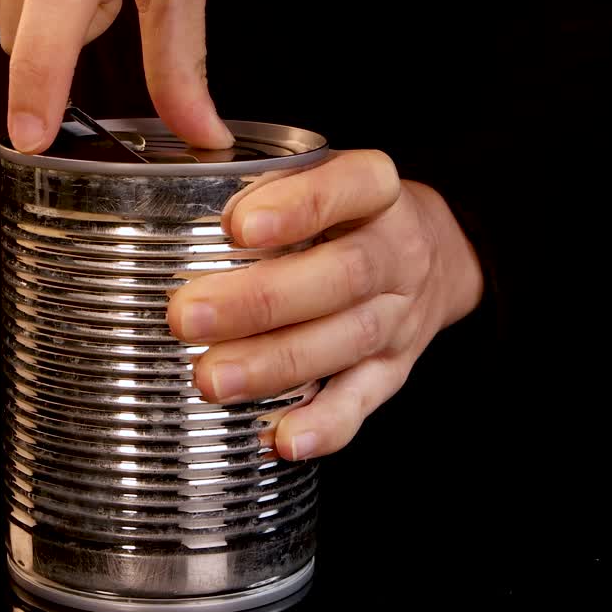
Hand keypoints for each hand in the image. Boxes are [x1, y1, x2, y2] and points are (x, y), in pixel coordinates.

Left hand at [168, 151, 485, 460]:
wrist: (436, 253)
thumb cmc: (343, 210)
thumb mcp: (315, 172)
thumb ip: (257, 176)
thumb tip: (176, 180)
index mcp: (376, 189)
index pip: (348, 188)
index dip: (298, 207)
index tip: (239, 226)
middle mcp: (397, 251)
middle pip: (341, 276)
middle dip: (260, 301)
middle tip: (187, 317)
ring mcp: (400, 315)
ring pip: (346, 341)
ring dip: (274, 365)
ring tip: (210, 379)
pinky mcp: (395, 368)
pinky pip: (364, 401)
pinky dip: (324, 424)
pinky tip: (280, 438)